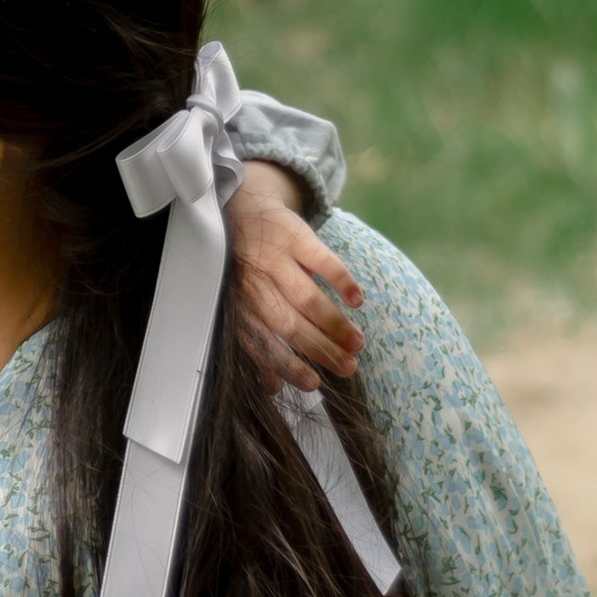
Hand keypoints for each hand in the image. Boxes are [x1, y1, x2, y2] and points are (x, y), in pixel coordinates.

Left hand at [228, 164, 364, 393]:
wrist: (241, 208)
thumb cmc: (244, 269)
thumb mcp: (241, 304)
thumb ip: (256, 344)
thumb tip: (273, 388)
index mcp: (238, 305)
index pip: (262, 343)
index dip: (286, 365)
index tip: (312, 385)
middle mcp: (253, 283)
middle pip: (289, 324)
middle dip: (320, 350)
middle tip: (348, 368)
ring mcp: (274, 257)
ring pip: (306, 298)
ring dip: (334, 323)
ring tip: (357, 344)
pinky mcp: (294, 235)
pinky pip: (322, 260)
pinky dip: (341, 281)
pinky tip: (358, 300)